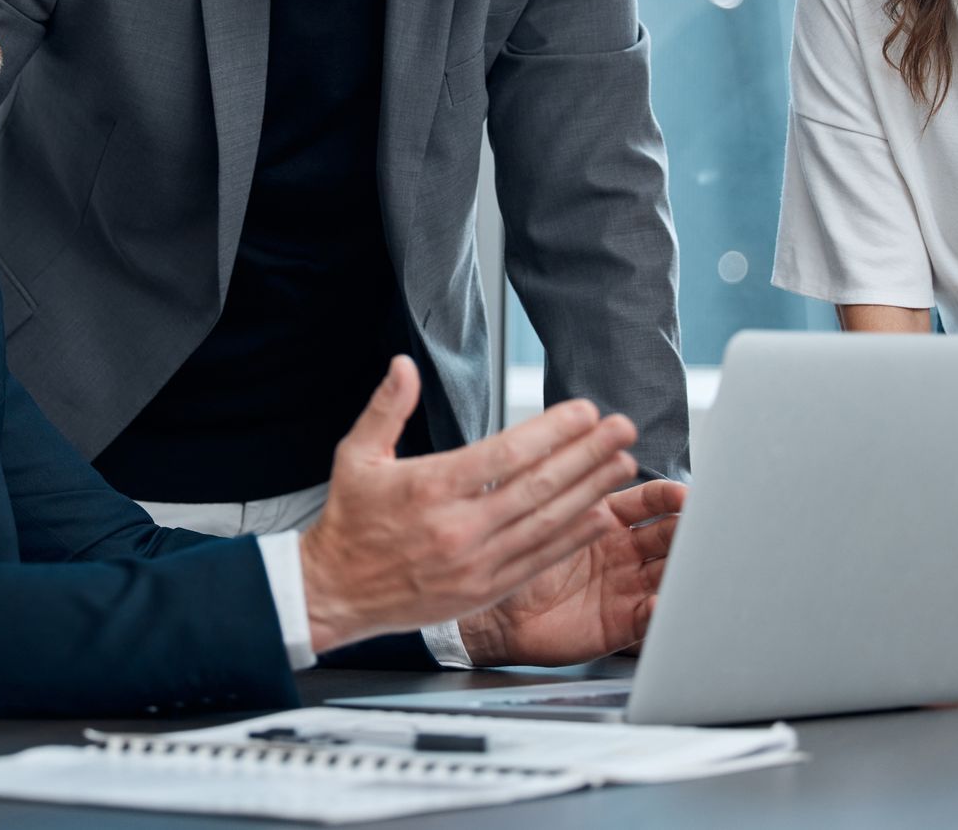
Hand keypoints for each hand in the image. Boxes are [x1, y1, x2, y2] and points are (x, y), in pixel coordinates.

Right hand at [299, 357, 639, 652]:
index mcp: (431, 487)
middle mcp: (459, 527)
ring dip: (592, 491)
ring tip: (623, 465)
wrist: (334, 593)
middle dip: (587, 454)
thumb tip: (403, 365)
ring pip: (546, 523)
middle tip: (622, 429)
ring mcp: (475, 563)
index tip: (584, 412)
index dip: (552, 431)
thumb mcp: (356, 455)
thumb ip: (386, 408)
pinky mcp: (483, 592)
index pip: (506, 454)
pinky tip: (600, 515)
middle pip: (538, 485)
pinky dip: (573, 538)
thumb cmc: (349, 522)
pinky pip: (539, 561)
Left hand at [457, 477, 684, 665]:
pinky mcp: (622, 624)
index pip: (651, 501)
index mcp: (608, 517)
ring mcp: (625, 587)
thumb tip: (587, 446)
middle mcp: (623, 551)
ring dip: (684, 568)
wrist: (495, 612)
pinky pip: (651, 618)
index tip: (683, 494)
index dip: (669, 496)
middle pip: (669, 536)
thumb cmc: (511, 558)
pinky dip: (660, 610)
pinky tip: (662, 602)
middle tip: (701, 528)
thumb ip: (567, 485)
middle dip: (688, 529)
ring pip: (670, 573)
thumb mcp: (540, 513)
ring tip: (692, 563)